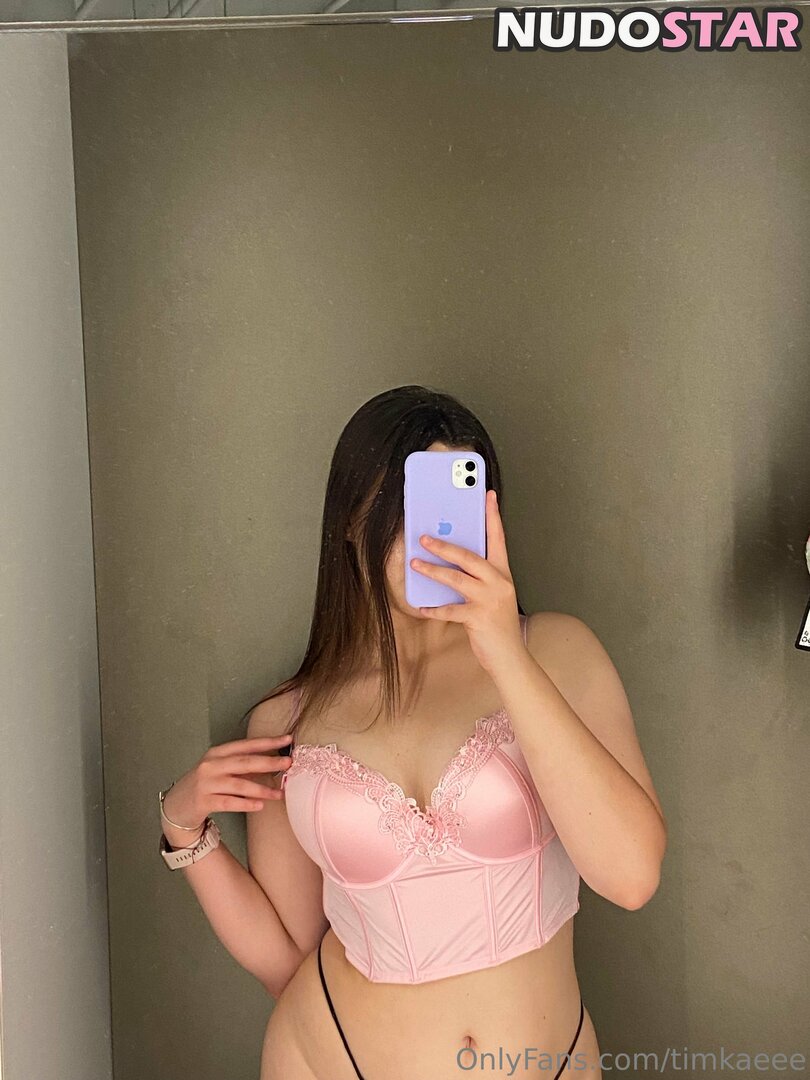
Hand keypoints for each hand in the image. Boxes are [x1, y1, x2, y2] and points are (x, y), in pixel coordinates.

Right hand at [161, 733, 293, 840]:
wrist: (176, 806)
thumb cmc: (204, 785)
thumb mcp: (219, 769)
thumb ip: (241, 765)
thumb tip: (273, 763)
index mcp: (217, 753)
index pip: (246, 745)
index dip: (267, 742)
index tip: (287, 739)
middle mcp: (211, 765)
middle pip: (244, 762)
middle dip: (268, 762)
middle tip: (288, 763)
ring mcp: (206, 783)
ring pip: (239, 785)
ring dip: (261, 789)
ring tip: (279, 794)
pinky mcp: (203, 801)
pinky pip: (229, 802)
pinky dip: (246, 804)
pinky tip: (259, 805)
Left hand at [410, 489, 524, 674]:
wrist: (509, 656)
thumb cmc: (497, 624)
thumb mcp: (493, 595)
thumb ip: (478, 578)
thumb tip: (450, 562)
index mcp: (503, 573)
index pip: (498, 538)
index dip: (493, 516)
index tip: (488, 495)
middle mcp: (498, 582)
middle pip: (469, 556)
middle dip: (444, 545)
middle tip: (424, 537)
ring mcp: (489, 600)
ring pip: (456, 578)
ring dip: (433, 570)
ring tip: (415, 564)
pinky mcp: (478, 618)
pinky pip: (450, 609)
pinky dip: (434, 608)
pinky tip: (422, 607)